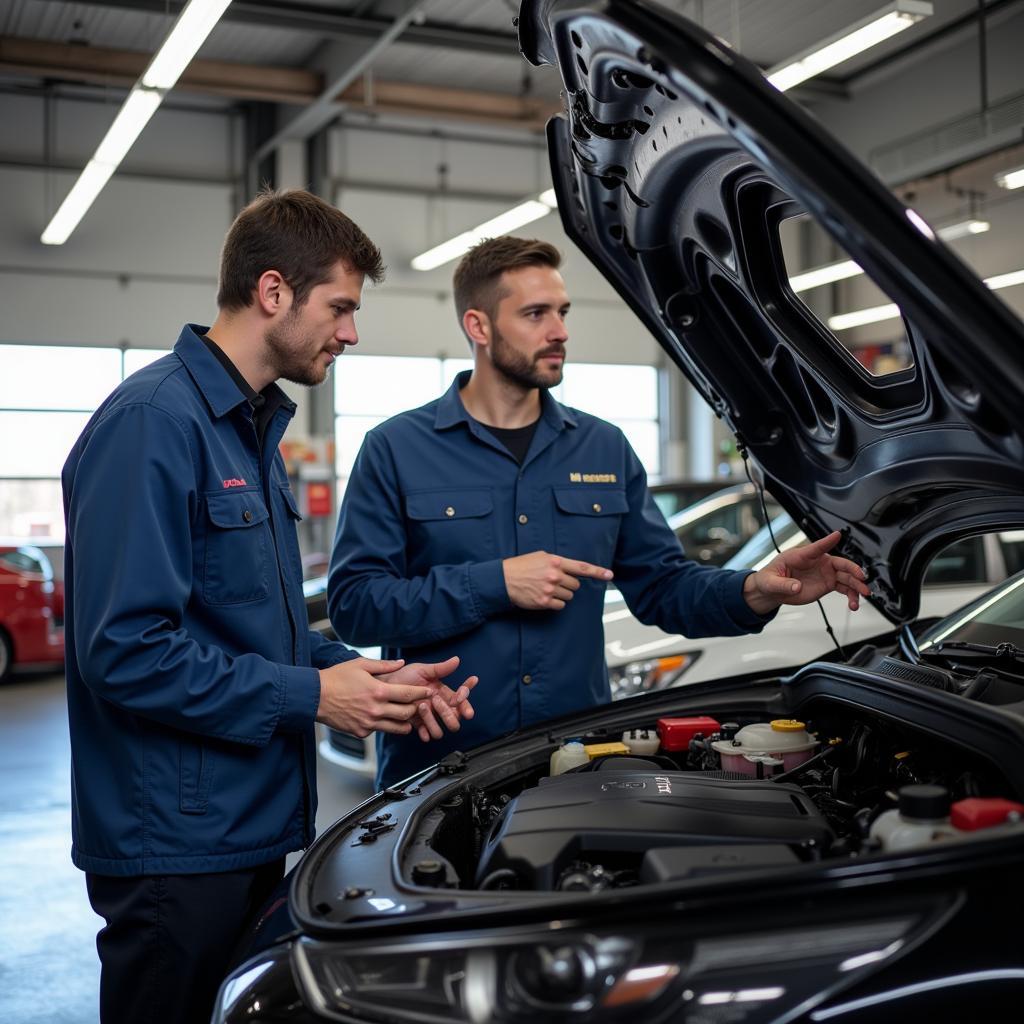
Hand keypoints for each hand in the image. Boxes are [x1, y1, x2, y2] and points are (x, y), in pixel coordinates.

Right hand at [316, 657, 434, 736]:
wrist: (315, 696)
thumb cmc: (336, 678)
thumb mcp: (361, 665)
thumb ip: (384, 665)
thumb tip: (401, 663)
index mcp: (378, 691)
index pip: (409, 694)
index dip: (422, 693)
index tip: (429, 692)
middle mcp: (376, 710)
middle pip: (407, 713)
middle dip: (415, 708)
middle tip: (418, 704)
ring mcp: (368, 723)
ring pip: (397, 727)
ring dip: (404, 721)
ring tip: (406, 715)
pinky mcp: (361, 732)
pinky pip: (379, 730)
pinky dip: (384, 725)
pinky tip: (382, 718)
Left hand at [380, 656, 478, 741]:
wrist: (384, 688)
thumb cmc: (402, 677)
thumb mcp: (422, 670)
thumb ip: (441, 668)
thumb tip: (457, 660)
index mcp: (443, 693)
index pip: (462, 698)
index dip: (465, 696)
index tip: (463, 690)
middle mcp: (439, 707)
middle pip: (455, 719)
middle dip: (448, 712)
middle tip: (436, 700)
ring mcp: (429, 718)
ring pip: (441, 730)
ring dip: (433, 720)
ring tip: (421, 706)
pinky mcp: (418, 725)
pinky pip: (428, 735)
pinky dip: (426, 732)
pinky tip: (420, 726)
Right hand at [503, 551, 612, 610]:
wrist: (503, 579)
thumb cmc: (522, 566)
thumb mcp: (540, 556)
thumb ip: (558, 562)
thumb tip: (571, 569)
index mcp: (555, 562)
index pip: (581, 567)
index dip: (598, 572)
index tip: (610, 575)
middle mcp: (554, 575)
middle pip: (576, 585)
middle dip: (568, 585)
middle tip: (555, 582)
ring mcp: (550, 589)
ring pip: (569, 597)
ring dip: (562, 595)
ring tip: (546, 588)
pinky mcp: (544, 602)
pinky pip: (560, 606)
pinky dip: (555, 603)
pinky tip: (544, 597)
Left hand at [742, 531, 869, 615]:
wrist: (772, 590)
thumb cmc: (769, 579)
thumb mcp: (771, 582)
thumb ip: (783, 584)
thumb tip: (796, 587)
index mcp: (801, 556)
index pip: (816, 547)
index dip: (827, 541)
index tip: (837, 535)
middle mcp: (818, 562)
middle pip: (840, 563)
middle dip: (853, 569)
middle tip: (861, 577)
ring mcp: (825, 573)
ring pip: (846, 577)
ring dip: (857, 585)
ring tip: (863, 594)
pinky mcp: (827, 584)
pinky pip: (844, 589)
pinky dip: (851, 596)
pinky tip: (854, 604)